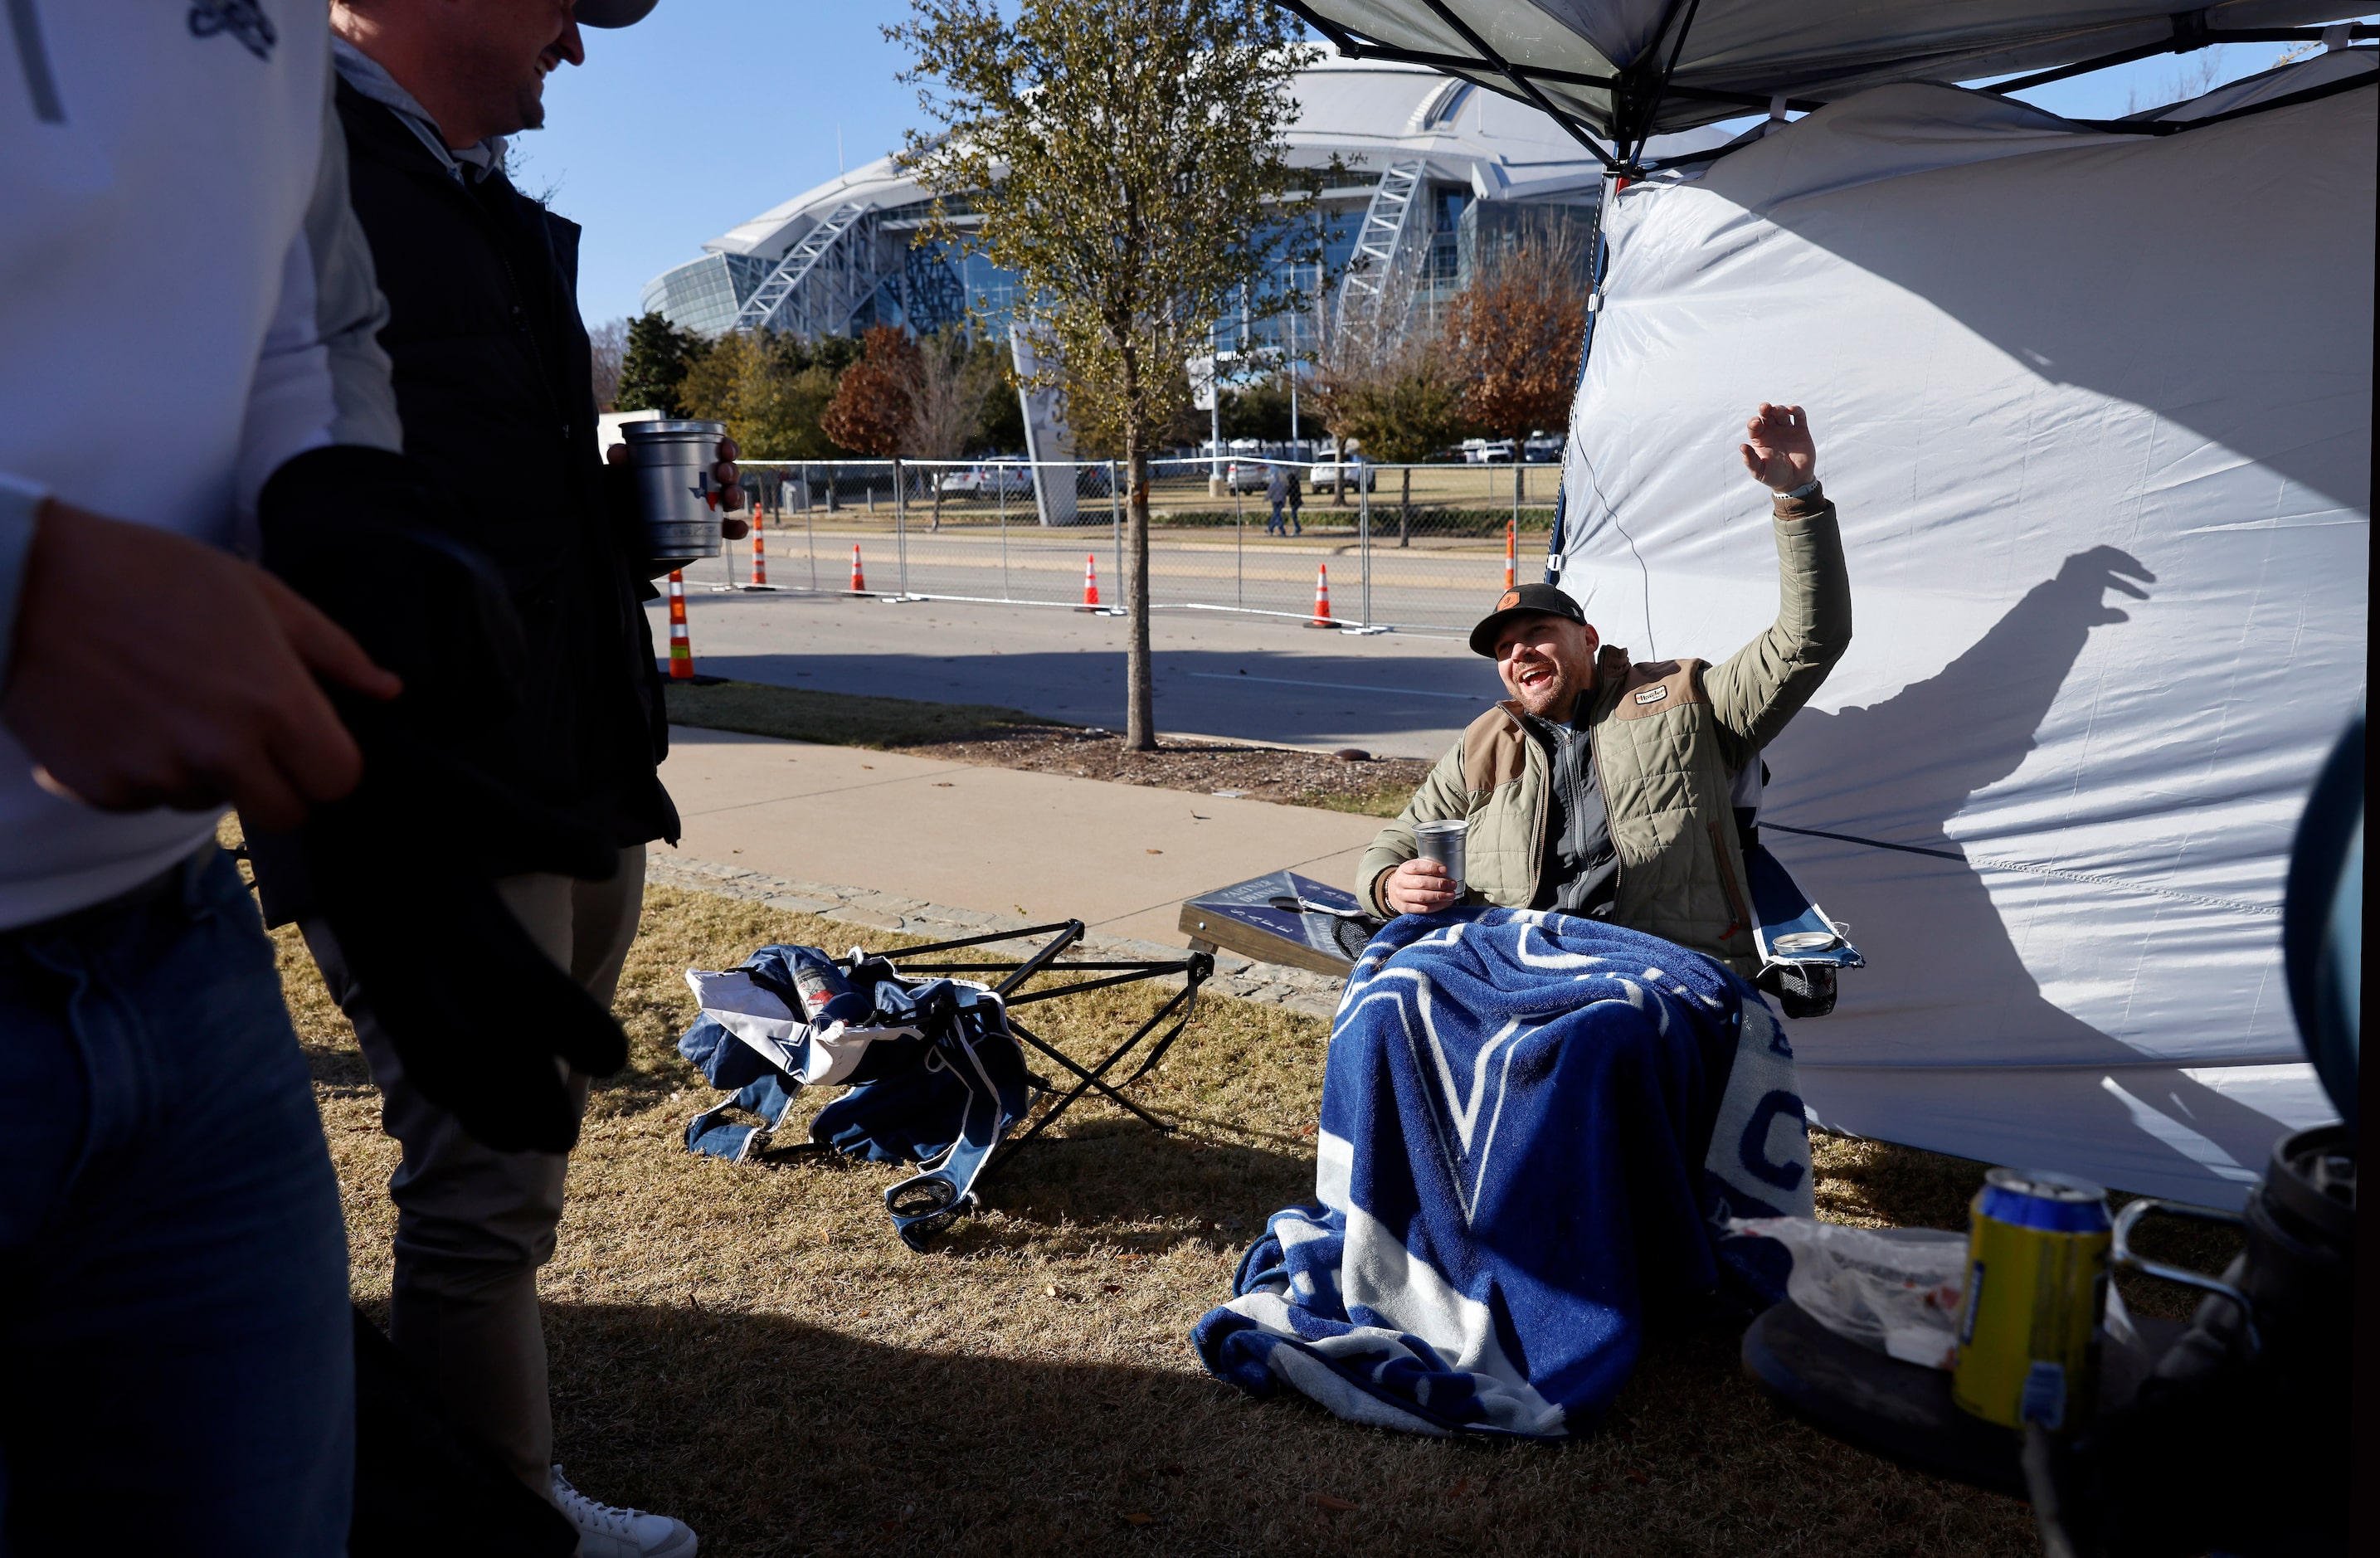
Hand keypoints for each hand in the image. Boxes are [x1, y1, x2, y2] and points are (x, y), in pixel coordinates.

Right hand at [1, 500, 400, 831]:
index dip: (329, 766)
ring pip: (211, 805)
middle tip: (245, 736)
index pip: (337, 781)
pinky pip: (147, 799)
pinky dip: (143, 771)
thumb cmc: (153, 575)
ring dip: (204, 773)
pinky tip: (125, 716)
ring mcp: (158, 775)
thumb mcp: (259, 594)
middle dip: (277, 785)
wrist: (30, 582)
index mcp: (272, 702)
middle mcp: (220, 750)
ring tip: (170, 705)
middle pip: (284, 815)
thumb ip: (331, 651)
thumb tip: (388, 690)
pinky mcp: (102, 789)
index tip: (309, 744)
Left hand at [606, 433, 747, 537]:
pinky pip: (729, 530)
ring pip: (732, 499)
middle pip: (727, 474)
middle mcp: (701, 484)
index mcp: (686, 464)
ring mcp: (707, 509)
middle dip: (732, 471)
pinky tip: (738, 528)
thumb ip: (620, 466)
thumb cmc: (624, 502)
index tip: (725, 449)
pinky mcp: (707, 533)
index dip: (727, 447)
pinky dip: (739, 529)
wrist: (624, 541)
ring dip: (737, 495)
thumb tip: (618, 452)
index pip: (714, 450)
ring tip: (729, 498)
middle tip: (723, 474)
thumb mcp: (621, 481)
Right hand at [1383, 857, 1459, 914]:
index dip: (1432, 868)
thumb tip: (1446, 871)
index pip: (1417, 867)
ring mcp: (1402, 896)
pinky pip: (1423, 908)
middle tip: (1452, 884)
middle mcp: (1401, 882)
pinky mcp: (1406, 908)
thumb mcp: (1415, 869)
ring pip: (1422, 897)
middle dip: (1440, 884)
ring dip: (1440, 896)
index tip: (1445, 870)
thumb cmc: (1410, 879)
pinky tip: (1445, 903)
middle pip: (1421, 883)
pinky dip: (1437, 906)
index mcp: (1404, 869)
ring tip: (1451, 894)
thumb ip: (1427, 868)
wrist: (1394, 891)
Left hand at [1740, 402, 1815, 490]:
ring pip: (1781, 413)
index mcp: (1759, 439)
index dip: (1754, 422)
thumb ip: (1750, 460)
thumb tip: (1742, 447)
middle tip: (1765, 407)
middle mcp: (1772, 431)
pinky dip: (1796, 410)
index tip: (1756, 424)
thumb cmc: (1774, 476)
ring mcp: (1786, 429)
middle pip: (1767, 415)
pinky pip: (1799, 416)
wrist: (1794, 481)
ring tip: (1779, 411)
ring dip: (1779, 409)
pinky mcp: (1801, 430)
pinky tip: (1791, 410)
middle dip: (1766, 409)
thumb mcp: (1759, 471)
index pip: (1754, 426)